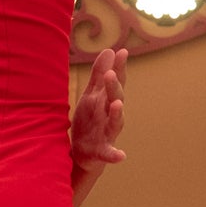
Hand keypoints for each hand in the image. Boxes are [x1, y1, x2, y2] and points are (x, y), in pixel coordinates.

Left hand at [70, 46, 127, 179]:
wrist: (82, 151)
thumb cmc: (90, 120)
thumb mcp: (92, 95)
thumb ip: (99, 75)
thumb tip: (110, 50)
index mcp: (107, 100)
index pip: (116, 82)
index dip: (119, 67)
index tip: (122, 52)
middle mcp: (111, 115)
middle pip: (115, 99)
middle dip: (114, 87)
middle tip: (111, 73)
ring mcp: (108, 133)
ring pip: (115, 122)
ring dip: (117, 113)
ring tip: (117, 104)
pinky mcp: (102, 151)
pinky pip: (110, 153)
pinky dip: (115, 154)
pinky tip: (121, 156)